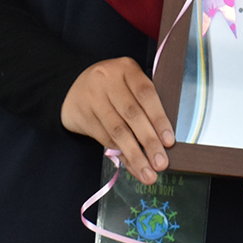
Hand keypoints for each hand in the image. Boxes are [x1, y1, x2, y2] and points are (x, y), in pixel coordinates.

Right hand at [62, 57, 174, 183]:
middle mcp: (108, 80)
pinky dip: (121, 155)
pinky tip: (133, 166)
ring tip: (148, 174)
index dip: (159, 118)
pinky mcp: (82, 115)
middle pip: (132, 114)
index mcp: (126, 68)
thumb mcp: (128, 84)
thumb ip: (144, 103)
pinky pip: (105, 138)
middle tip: (161, 164)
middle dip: (149, 142)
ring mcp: (92, 97)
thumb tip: (165, 140)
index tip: (169, 141)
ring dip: (135, 156)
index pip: (146, 94)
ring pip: (118, 131)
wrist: (73, 89)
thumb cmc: (112, 88)